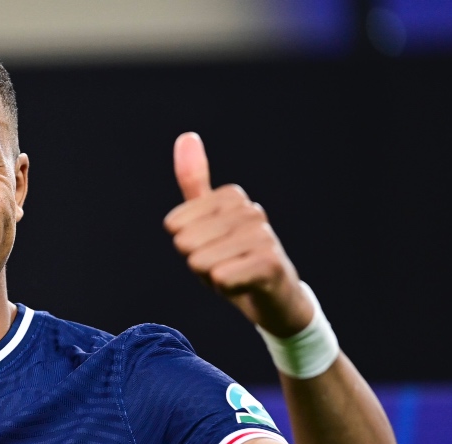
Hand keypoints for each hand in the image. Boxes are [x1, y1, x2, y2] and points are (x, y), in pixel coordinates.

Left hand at [163, 132, 311, 337]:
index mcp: (233, 197)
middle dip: (197, 262)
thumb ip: (195, 181)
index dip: (187, 245)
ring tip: (235, 274)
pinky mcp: (270, 263)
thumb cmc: (236, 260)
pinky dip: (224, 289)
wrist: (276, 300)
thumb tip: (186, 135)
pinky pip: (219, 277)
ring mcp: (264, 235)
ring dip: (211, 277)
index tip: (213, 249)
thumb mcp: (207, 221)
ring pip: (200, 262)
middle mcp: (251, 210)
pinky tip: (244, 287)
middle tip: (224, 265)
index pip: (174, 225)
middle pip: (185, 243)